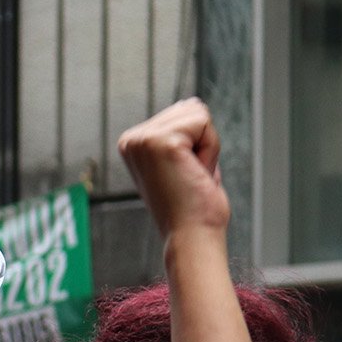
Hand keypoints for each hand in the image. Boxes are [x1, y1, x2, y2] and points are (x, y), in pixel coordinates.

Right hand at [117, 98, 229, 239]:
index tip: (185, 175)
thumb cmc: (193, 208)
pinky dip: (210, 149)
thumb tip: (191, 103)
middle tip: (191, 177)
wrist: (191, 238)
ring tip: (192, 176)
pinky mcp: (159, 141)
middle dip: (203, 143)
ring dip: (207, 147)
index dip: (196, 145)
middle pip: (190, 109)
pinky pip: (204, 123)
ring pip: (198, 113)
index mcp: (132, 143)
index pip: (182, 114)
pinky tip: (195, 173)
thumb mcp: (182, 162)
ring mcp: (142, 139)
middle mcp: (131, 139)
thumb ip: (182, 134)